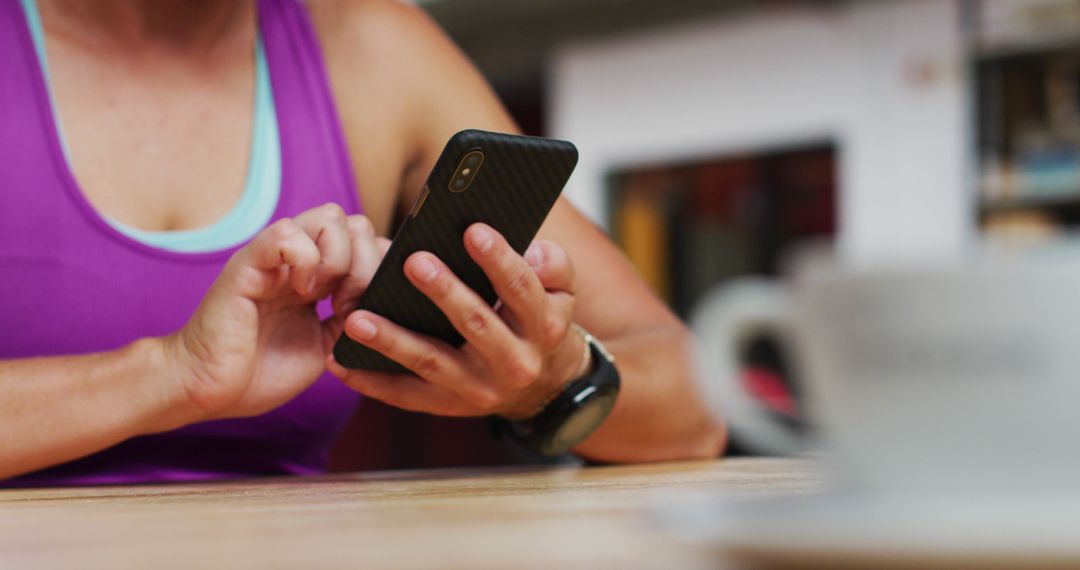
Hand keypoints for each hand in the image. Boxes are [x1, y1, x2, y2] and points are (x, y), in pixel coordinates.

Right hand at [160, 204, 389, 420]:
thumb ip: (355, 317)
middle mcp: (298, 258)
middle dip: (365, 265)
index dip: (378, 271)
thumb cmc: (260, 371)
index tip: (366, 311)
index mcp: (317, 275)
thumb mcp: (327, 345)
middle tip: (346, 305)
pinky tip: (300, 292)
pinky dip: (306, 260)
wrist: (208, 389)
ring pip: (331, 217)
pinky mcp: (248, 263)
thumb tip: (391, 297)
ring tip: (323, 298)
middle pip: (355, 222)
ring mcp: (274, 256)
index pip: (367, 242)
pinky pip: (288, 233)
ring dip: (340, 261)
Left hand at [329, 223, 585, 419]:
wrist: (546, 389)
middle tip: (413, 262)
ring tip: (356, 319)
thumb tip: (533, 252)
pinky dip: (371, 381)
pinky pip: (406, 396)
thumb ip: (554, 266)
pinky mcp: (449, 406)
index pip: (521, 290)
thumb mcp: (562, 294)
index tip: (473, 230)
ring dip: (392, 341)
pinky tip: (340, 361)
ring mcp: (479, 390)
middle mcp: (513, 363)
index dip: (499, 261)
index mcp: (543, 328)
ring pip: (431, 363)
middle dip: (444, 293)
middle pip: (475, 325)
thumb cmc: (541, 323)